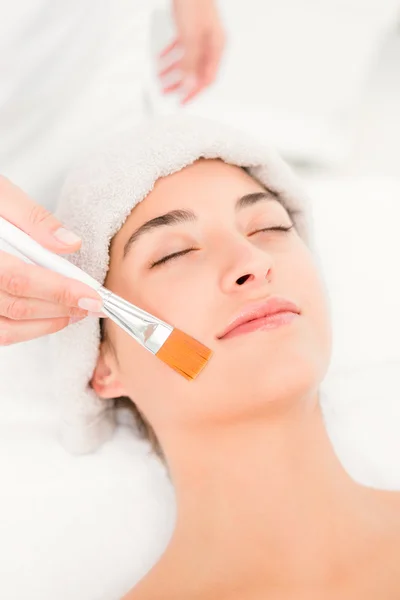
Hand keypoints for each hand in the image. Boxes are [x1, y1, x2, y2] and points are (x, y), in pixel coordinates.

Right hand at [0, 176, 102, 345]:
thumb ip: (33, 218)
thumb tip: (70, 244)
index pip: (19, 279)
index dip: (59, 291)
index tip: (93, 295)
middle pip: (16, 308)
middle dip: (61, 309)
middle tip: (94, 305)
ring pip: (5, 329)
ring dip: (46, 325)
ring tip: (75, 312)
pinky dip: (25, 329)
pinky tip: (48, 317)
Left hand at [159, 0, 225, 103]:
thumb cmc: (194, 1)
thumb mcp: (190, 37)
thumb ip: (190, 63)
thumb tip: (189, 86)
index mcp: (216, 47)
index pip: (207, 78)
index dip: (194, 92)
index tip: (182, 102)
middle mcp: (210, 43)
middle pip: (196, 71)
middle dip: (181, 83)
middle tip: (167, 93)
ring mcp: (201, 34)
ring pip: (187, 60)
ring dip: (174, 71)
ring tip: (161, 79)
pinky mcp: (190, 26)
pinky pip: (181, 47)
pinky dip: (171, 55)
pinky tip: (161, 59)